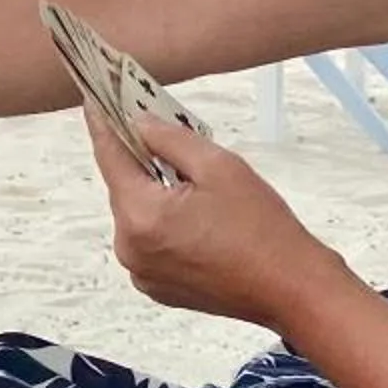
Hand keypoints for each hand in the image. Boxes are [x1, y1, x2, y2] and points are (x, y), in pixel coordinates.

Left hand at [84, 103, 352, 331]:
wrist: (293, 289)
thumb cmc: (263, 230)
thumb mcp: (219, 166)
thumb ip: (169, 138)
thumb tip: (139, 124)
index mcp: (140, 216)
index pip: (109, 156)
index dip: (103, 123)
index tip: (94, 98)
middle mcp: (130, 248)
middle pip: (124, 186)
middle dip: (141, 159)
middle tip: (165, 135)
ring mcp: (142, 272)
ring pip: (137, 213)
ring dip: (155, 192)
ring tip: (194, 182)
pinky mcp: (158, 286)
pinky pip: (149, 240)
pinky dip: (163, 222)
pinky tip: (196, 214)